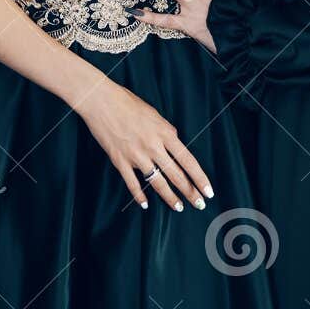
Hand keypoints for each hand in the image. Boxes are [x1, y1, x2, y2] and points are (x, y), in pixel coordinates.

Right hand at [75, 78, 212, 211]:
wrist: (101, 101)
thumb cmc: (127, 102)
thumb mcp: (154, 114)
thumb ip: (165, 130)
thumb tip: (174, 141)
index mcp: (164, 133)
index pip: (188, 161)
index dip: (200, 178)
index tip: (208, 190)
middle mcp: (153, 146)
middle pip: (176, 175)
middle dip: (190, 192)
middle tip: (199, 204)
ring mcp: (136, 155)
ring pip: (157, 182)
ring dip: (170, 197)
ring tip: (178, 207)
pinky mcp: (120, 160)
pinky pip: (132, 183)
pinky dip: (139, 196)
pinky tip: (145, 204)